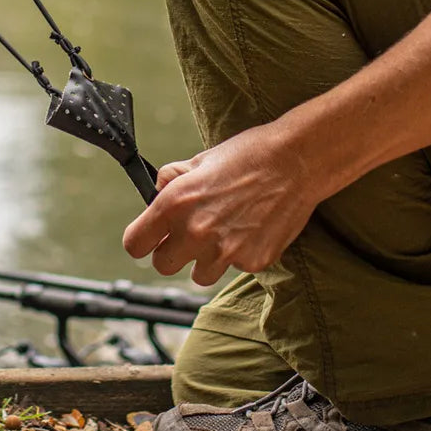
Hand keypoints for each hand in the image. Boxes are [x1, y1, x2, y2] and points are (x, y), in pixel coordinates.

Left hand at [122, 122, 321, 286]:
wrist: (296, 161)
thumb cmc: (247, 155)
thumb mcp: (200, 159)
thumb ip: (172, 179)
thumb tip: (155, 192)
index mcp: (175, 204)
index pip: (134, 244)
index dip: (142, 240)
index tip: (151, 236)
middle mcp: (195, 232)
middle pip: (163, 265)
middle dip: (172, 252)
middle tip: (189, 234)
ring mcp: (226, 252)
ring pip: (199, 275)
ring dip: (205, 259)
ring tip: (224, 230)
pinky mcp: (253, 262)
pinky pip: (235, 268)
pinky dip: (239, 254)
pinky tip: (251, 228)